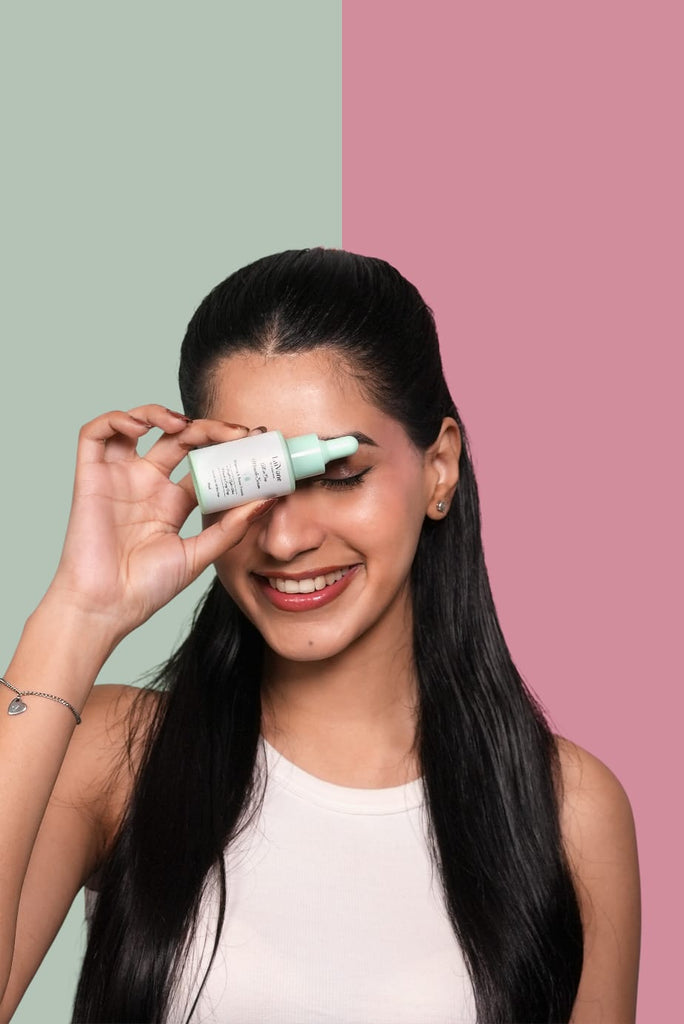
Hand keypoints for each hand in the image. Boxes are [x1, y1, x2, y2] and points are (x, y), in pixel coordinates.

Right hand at [46, 406, 274, 641]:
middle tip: (235, 431)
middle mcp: (147, 484)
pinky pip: (95, 434)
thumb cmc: (146, 589)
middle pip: (178, 438)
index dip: (226, 445)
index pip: (203, 460)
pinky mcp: (91, 477)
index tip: (254, 439)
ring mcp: (119, 478)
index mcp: (173, 501)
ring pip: (136, 425)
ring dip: (160, 412)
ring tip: (185, 425)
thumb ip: (231, 527)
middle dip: (207, 427)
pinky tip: (142, 427)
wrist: (107, 608)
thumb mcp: (199, 554)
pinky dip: (116, 419)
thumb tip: (268, 498)